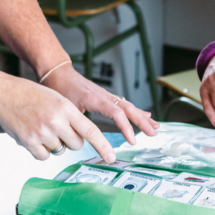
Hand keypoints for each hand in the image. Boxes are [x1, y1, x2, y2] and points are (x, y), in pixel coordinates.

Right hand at [0, 67, 118, 161]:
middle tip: (58, 127)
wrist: (4, 94)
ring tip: (41, 126)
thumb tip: (81, 138)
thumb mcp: (57, 98)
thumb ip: (70, 117)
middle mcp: (56, 121)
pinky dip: (41, 149)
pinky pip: (44, 156)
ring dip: (54, 143)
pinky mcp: (29, 143)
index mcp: (66, 108)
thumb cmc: (31, 94)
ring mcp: (42, 133)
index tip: (112, 157)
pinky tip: (33, 134)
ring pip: (60, 150)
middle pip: (76, 144)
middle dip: (71, 140)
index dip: (103, 146)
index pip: (91, 131)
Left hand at [43, 62, 158, 144]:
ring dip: (142, 117)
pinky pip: (124, 104)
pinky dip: (136, 111)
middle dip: (142, 121)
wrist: (59, 73)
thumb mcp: (65, 107)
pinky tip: (145, 116)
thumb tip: (80, 140)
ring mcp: (106, 96)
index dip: (126, 126)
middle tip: (154, 133)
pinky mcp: (105, 97)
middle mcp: (104, 96)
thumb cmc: (60, 88)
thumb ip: (74, 121)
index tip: (132, 140)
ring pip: (128, 106)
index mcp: (95, 99)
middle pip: (128, 108)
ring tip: (155, 126)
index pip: (116, 112)